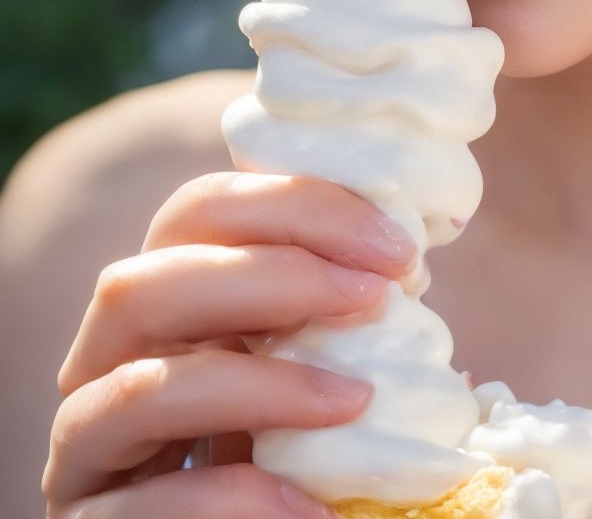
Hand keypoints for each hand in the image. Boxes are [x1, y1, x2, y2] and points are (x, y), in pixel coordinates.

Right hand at [43, 171, 416, 517]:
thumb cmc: (282, 448)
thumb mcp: (301, 365)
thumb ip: (324, 313)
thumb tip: (402, 265)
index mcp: (161, 298)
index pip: (200, 212)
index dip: (296, 208)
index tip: (396, 246)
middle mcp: (104, 361)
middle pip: (140, 283)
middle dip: (268, 275)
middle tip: (373, 295)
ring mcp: (83, 449)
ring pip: (134, 391)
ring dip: (254, 385)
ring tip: (354, 400)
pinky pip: (144, 510)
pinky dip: (235, 501)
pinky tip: (313, 509)